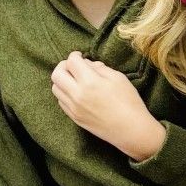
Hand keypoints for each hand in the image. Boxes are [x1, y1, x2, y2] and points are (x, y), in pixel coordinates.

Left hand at [50, 53, 165, 161]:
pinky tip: (76, 92)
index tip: (80, 56)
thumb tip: (87, 63)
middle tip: (73, 66)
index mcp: (89, 82)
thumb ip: (99, 68)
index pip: (71, 62)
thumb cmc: (128, 101)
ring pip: (55, 88)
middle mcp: (77, 94)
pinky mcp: (74, 117)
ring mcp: (73, 107)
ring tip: (74, 79)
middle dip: (63, 66)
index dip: (75, 55)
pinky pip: (61, 101)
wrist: (130, 129)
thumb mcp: (118, 77)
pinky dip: (65, 93)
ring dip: (62, 80)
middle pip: (56, 74)